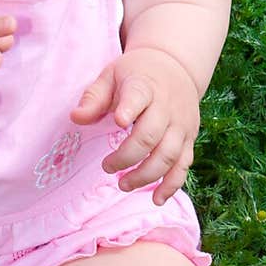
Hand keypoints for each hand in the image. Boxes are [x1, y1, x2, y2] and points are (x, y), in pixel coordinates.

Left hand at [71, 47, 200, 203]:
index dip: (129, 109)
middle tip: (107, 167)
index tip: (118, 121)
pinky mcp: (189, 138)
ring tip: (124, 184)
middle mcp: (167, 106)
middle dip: (128, 157)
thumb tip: (76, 118)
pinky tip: (156, 199)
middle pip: (151, 136)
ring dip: (146, 175)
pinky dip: (172, 184)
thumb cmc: (136, 73)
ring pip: (168, 155)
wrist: (177, 66)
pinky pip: (184, 165)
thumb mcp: (112, 75)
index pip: (139, 96)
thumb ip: (94, 97)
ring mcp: (181, 124)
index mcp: (145, 86)